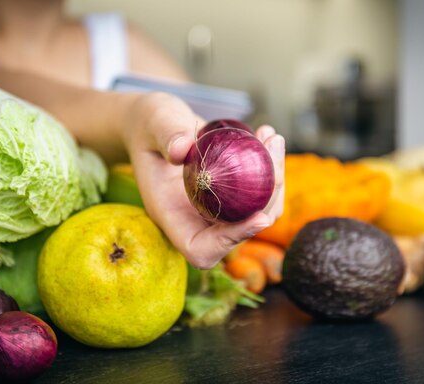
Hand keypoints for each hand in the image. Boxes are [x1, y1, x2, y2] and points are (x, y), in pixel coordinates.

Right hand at [124, 92, 284, 268]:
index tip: (258, 216)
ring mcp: (215, 206)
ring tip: (272, 140)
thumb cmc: (148, 124)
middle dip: (267, 201)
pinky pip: (259, 192)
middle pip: (240, 232)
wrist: (155, 122)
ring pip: (256, 213)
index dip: (231, 241)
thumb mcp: (154, 122)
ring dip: (275, 182)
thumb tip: (182, 148)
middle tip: (272, 157)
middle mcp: (196, 217)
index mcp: (171, 215)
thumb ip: (166, 135)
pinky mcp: (230, 192)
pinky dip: (270, 168)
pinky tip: (267, 136)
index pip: (201, 249)